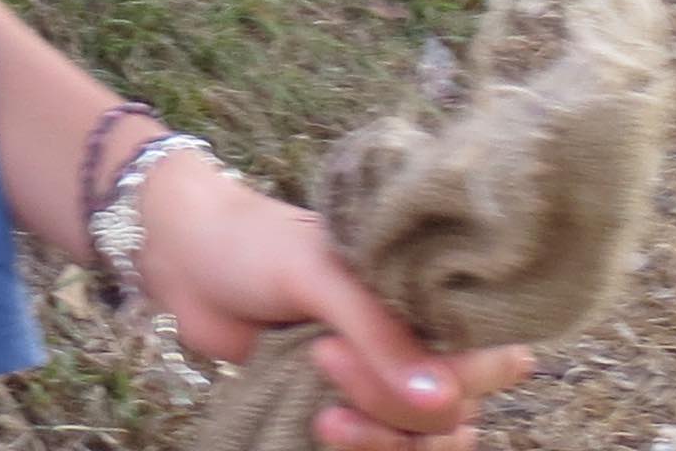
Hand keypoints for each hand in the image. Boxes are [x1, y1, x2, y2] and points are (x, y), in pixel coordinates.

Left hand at [137, 155, 533, 449]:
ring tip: (325, 414)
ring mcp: (381, 374)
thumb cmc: (256, 245)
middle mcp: (415, 335)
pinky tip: (322, 427)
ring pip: (422, 437)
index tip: (413, 372)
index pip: (490, 352)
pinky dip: (364, 448)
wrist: (184, 261)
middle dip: (398, 406)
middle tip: (327, 359)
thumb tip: (441, 403)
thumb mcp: (321, 276)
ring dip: (381, 438)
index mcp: (426, 290)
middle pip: (454, 407)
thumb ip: (380, 335)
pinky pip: (382, 445)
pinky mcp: (345, 402)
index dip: (466, 376)